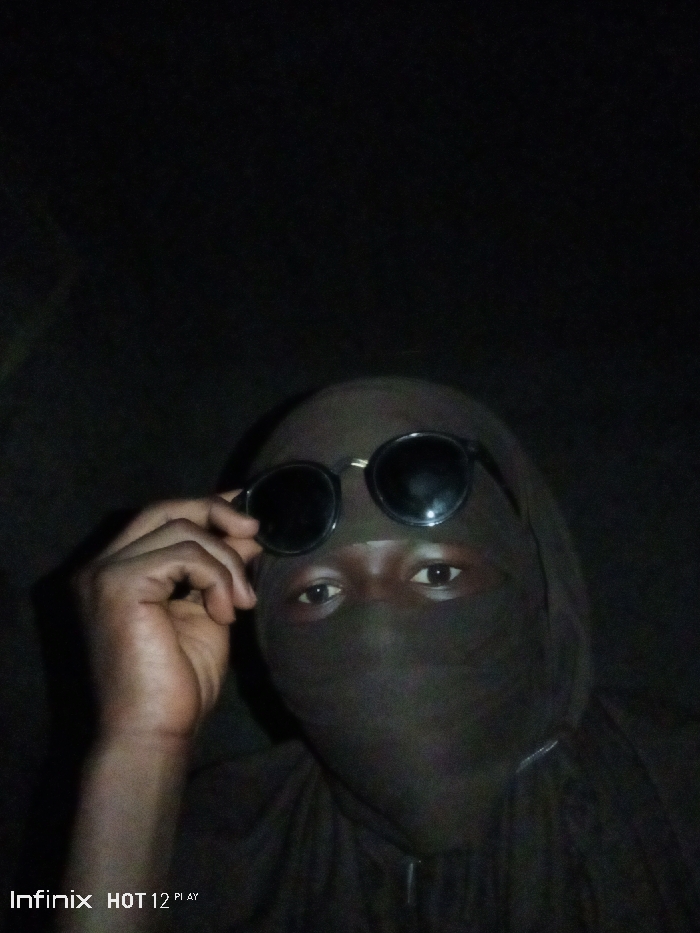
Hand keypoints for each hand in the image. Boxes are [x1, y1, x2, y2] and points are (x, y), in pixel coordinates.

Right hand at [72, 493, 260, 741]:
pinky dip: (215, 577)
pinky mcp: (118, 584)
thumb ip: (220, 569)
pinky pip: (184, 554)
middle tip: (255, 532)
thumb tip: (246, 532)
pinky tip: (224, 612)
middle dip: (216, 512)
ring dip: (225, 563)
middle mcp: (100, 566)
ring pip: (181, 530)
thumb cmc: (177, 683)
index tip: (247, 508)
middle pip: (165, 509)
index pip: (161, 517)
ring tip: (241, 602)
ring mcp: (104, 573)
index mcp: (116, 572)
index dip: (206, 506)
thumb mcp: (208, 610)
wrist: (152, 733)